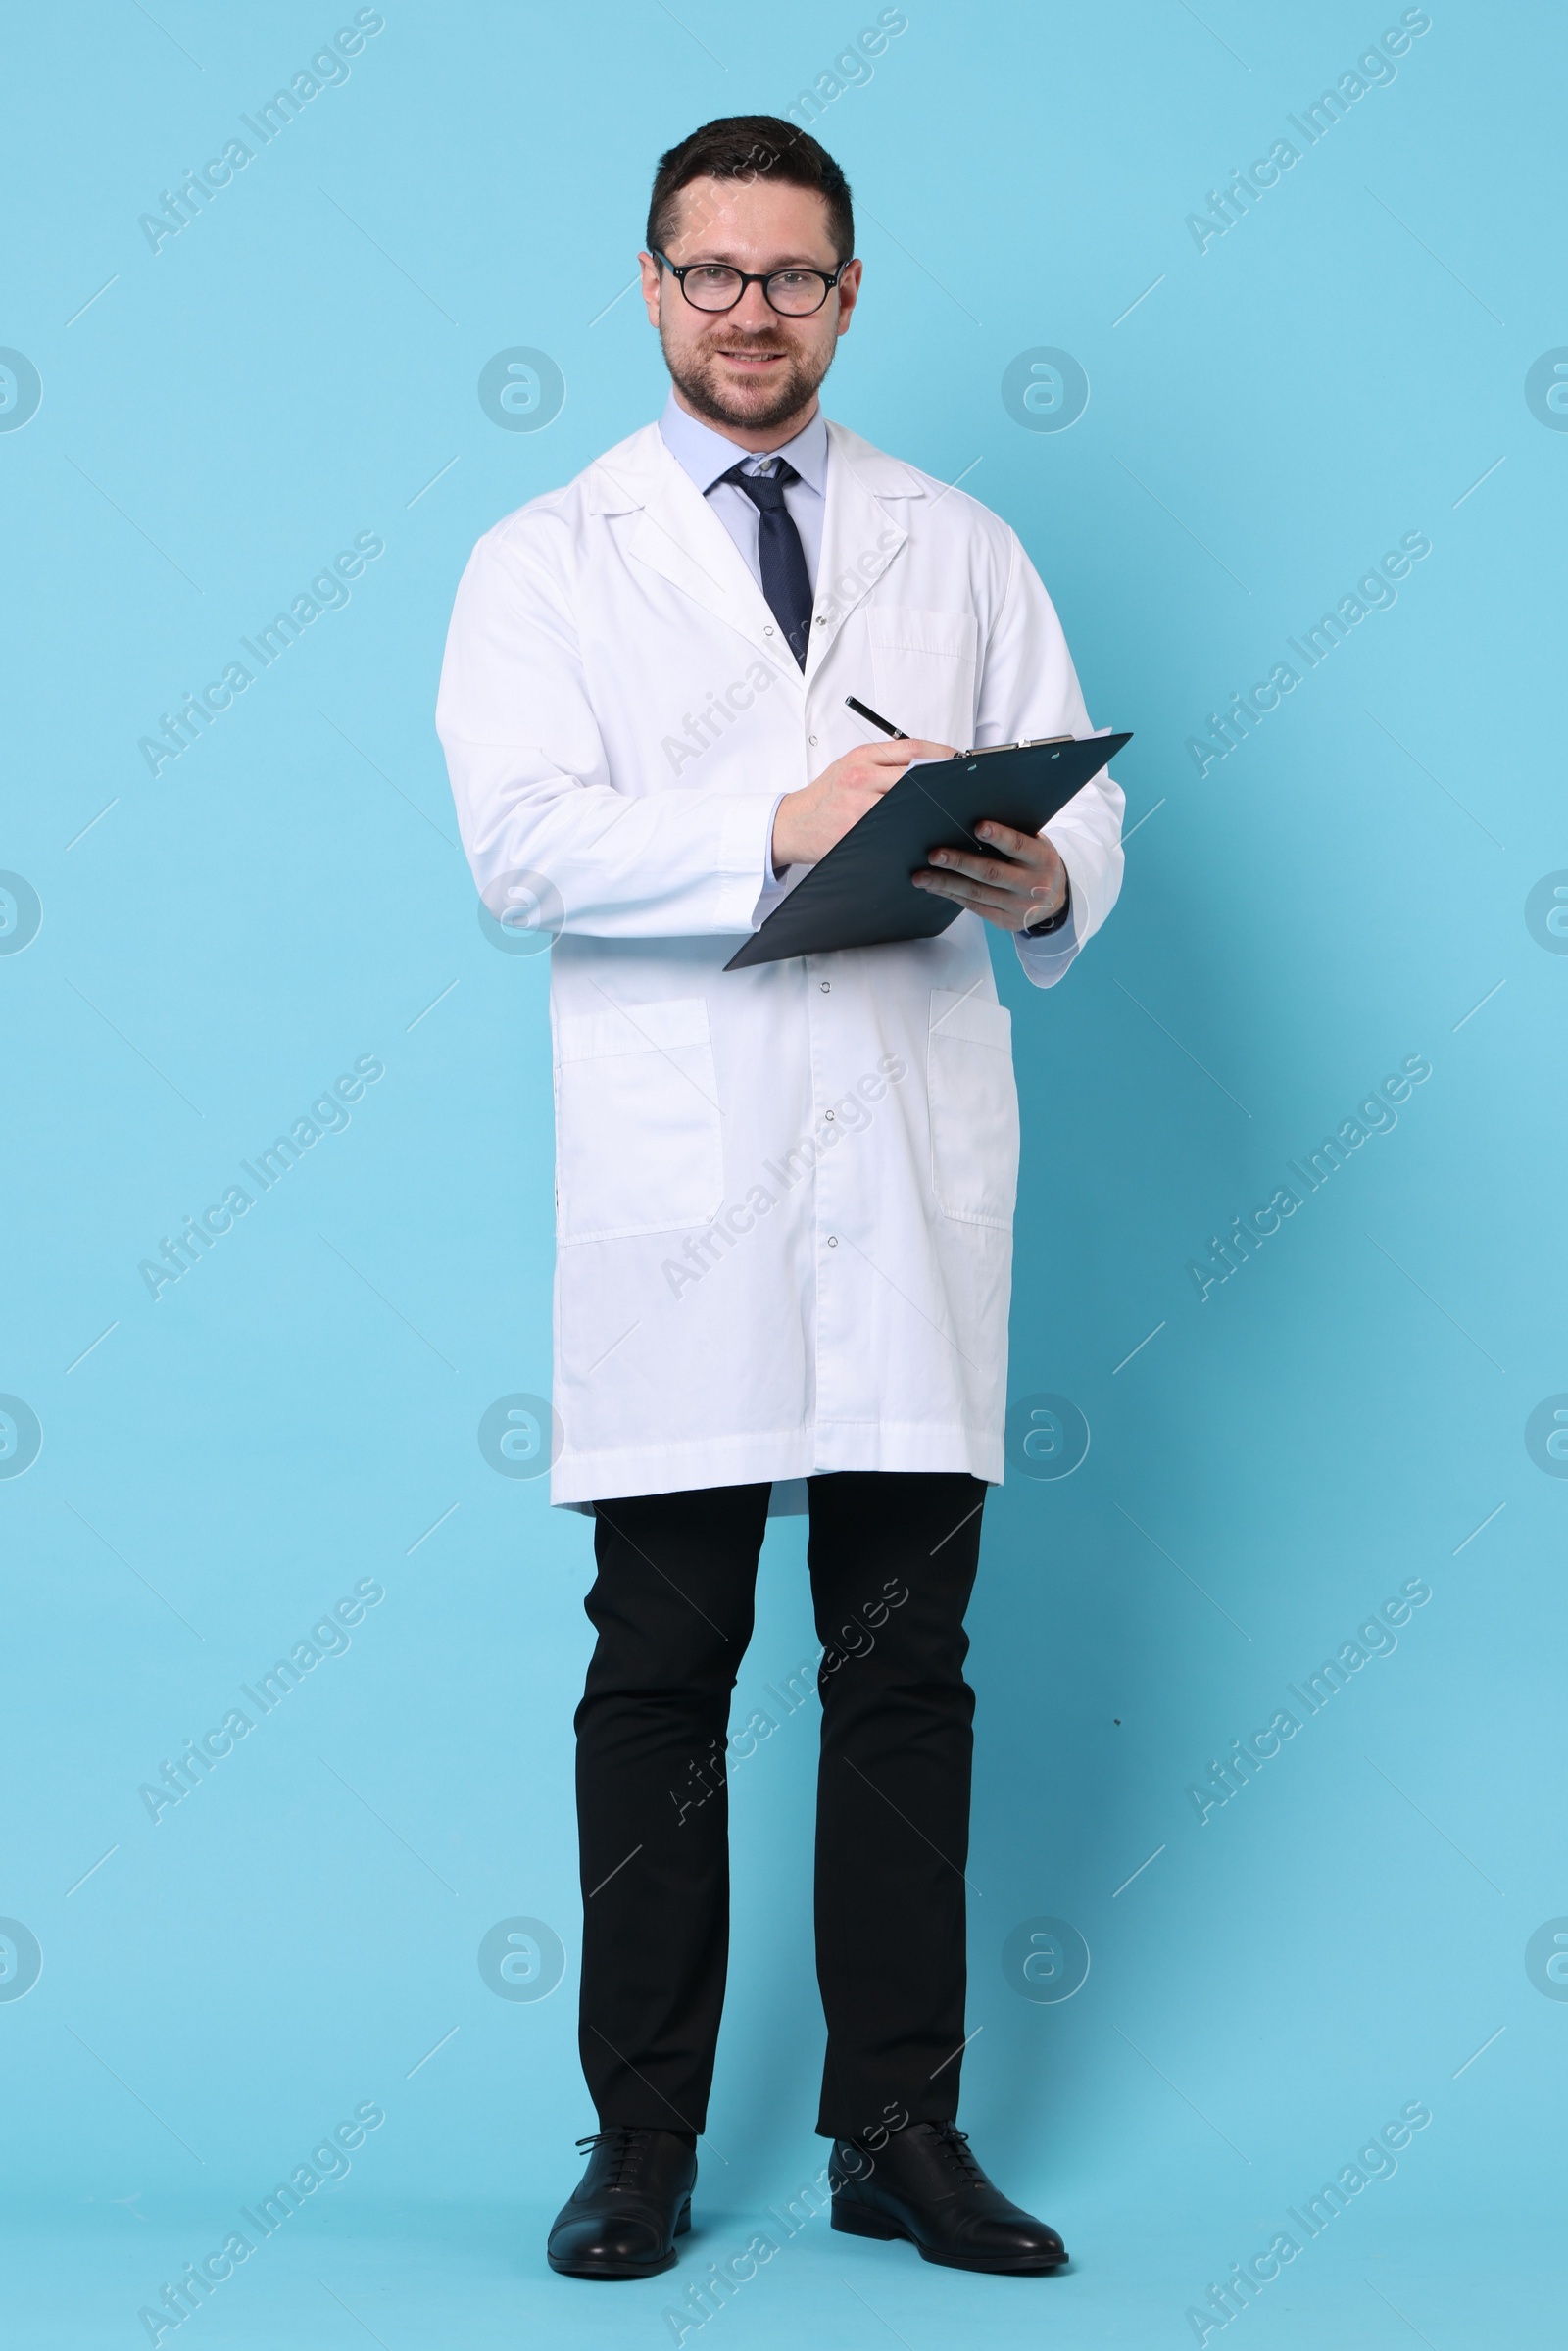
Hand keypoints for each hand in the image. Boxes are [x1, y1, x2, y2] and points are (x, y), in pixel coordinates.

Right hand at [772, 738, 957, 869]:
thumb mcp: (849, 767)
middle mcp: (860, 777)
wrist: (792, 824)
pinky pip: (892, 827)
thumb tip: (928, 764)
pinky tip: (922, 831)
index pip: (912, 749)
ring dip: (930, 807)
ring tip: (946, 811)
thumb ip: (884, 763)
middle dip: (941, 781)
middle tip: (961, 789)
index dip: (942, 754)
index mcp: (861, 758)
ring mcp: (858, 805)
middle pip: (915, 774)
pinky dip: (910, 828)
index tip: (960, 761)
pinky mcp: (856, 830)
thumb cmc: (824, 798)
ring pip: (908, 802)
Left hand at [912, 818, 1067, 933]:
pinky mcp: (1007, 922)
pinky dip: (952, 896)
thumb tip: (970, 822)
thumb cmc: (1037, 863)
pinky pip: (975, 907)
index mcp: (1042, 858)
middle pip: (991, 873)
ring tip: (921, 876)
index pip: (1019, 845)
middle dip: (960, 863)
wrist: (1057, 900)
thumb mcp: (1037, 846)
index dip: (999, 836)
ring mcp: (1020, 906)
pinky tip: (935, 887)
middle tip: (935, 855)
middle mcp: (1033, 884)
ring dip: (946, 883)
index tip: (978, 827)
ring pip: (977, 893)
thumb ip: (1015, 837)